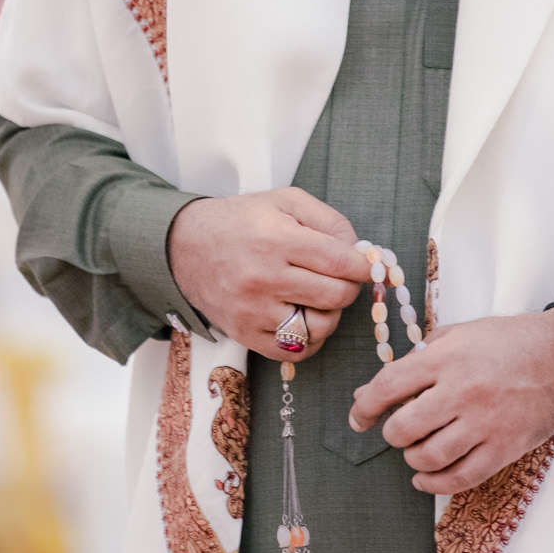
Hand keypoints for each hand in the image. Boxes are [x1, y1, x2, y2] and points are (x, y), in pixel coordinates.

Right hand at [168, 188, 371, 358]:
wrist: (184, 246)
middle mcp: (263, 278)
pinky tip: (303, 317)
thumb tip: (365, 254)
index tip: (369, 267)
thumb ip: (330, 221)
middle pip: (335, 296)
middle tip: (339, 278)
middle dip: (348, 287)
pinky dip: (310, 338)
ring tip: (318, 296)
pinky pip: (296, 351)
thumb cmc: (241, 221)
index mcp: (275, 239)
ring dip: (330, 313)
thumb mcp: (285, 201)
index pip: (340, 262)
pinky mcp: (244, 334)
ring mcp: (253, 311)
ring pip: (320, 327)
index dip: (364, 267)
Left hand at [348, 306, 553, 491]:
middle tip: (396, 431)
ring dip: (412, 458)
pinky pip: (461, 478)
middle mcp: (462, 391)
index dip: (364, 407)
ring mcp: (485, 423)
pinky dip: (435, 484)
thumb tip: (367, 393)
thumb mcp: (457, 336)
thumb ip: (413, 362)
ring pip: (429, 456)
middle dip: (391, 434)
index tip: (360, 417)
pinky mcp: (504, 447)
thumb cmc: (506, 342)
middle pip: (403, 428)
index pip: (387, 387)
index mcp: (446, 358)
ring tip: (415, 450)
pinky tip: (425, 478)